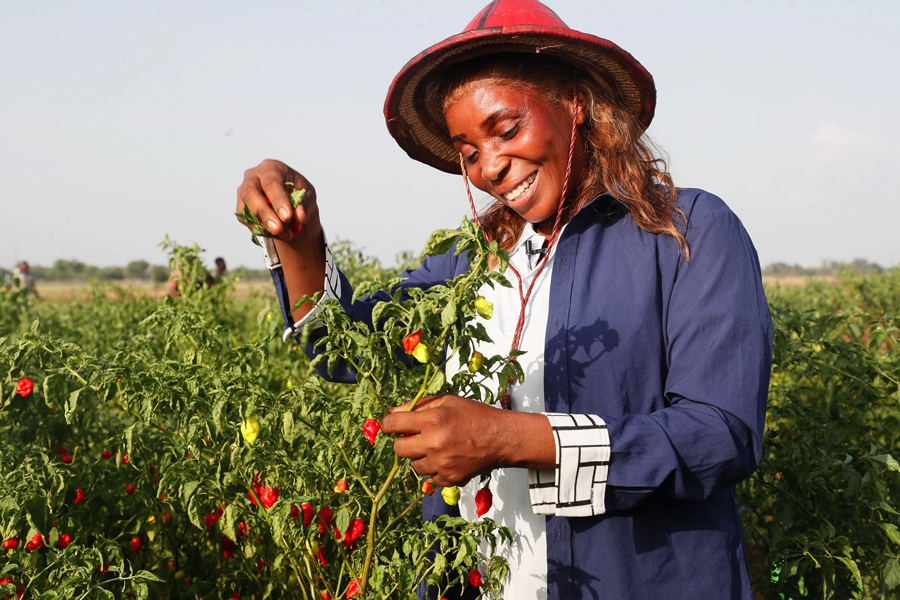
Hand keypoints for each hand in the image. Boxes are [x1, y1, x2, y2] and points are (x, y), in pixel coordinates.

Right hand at [235, 159, 318, 243]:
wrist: (290, 199)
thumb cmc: (298, 191)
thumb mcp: (307, 195)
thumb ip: (303, 204)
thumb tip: (299, 217)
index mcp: (271, 168)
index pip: (271, 182)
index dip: (278, 200)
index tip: (287, 216)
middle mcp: (253, 177)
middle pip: (250, 193)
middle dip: (265, 214)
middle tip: (278, 229)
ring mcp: (244, 192)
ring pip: (247, 210)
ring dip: (265, 227)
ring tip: (286, 234)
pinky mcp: (242, 209)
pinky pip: (248, 222)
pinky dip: (265, 232)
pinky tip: (280, 234)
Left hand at [381, 395, 554, 486]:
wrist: (501, 438)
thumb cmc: (475, 415)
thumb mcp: (447, 401)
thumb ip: (418, 405)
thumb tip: (392, 412)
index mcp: (432, 420)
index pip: (393, 424)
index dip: (387, 424)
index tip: (389, 425)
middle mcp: (434, 443)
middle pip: (398, 449)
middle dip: (403, 442)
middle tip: (415, 438)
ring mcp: (441, 464)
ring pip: (414, 465)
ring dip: (421, 457)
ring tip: (438, 447)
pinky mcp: (450, 478)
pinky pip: (431, 478)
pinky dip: (436, 470)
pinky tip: (448, 458)